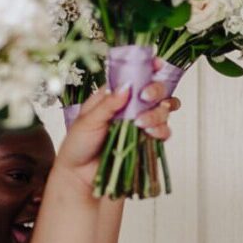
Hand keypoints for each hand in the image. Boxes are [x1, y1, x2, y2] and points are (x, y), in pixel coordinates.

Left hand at [53, 71, 181, 190]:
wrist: (81, 178)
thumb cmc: (78, 145)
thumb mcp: (88, 120)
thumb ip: (108, 103)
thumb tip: (127, 86)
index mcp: (113, 95)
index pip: (134, 75)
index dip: (148, 67)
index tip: (156, 64)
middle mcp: (130, 107)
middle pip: (155, 90)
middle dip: (155, 91)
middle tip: (145, 97)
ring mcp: (140, 124)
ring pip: (163, 110)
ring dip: (157, 113)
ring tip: (141, 124)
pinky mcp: (147, 141)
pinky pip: (164, 131)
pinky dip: (162, 130)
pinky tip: (151, 134)